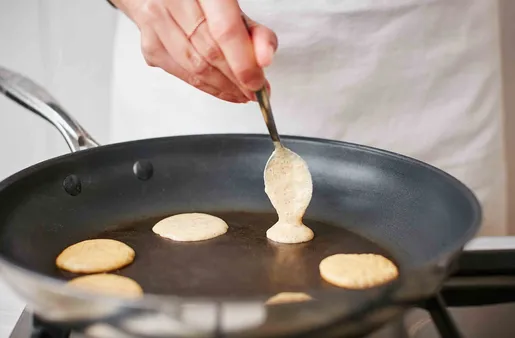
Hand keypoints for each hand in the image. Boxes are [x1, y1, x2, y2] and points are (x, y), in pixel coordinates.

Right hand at [111, 0, 277, 102]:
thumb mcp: (234, 6)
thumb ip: (254, 31)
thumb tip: (264, 59)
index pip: (225, 31)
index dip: (243, 63)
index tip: (257, 83)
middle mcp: (173, 1)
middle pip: (210, 53)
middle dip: (236, 80)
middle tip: (255, 91)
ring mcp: (156, 22)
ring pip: (194, 69)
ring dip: (222, 88)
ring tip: (241, 93)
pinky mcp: (150, 45)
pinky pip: (182, 74)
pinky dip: (206, 86)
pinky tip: (221, 89)